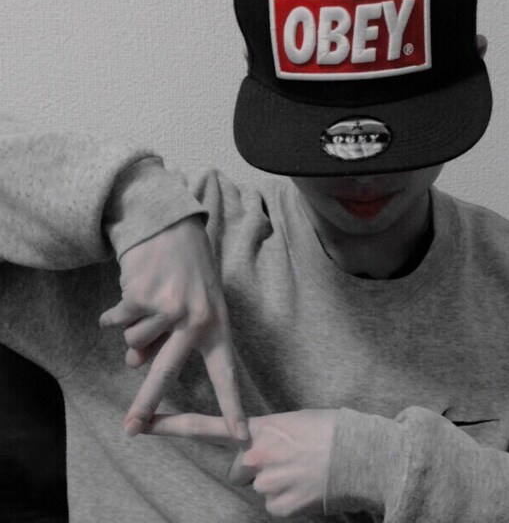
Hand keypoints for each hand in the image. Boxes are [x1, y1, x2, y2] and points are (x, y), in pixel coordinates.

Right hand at [98, 215, 247, 440]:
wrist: (169, 225)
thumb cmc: (186, 269)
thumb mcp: (192, 305)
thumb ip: (168, 340)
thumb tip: (133, 365)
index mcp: (216, 324)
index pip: (226, 373)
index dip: (233, 406)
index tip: (241, 437)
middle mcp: (195, 320)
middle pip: (167, 373)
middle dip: (147, 403)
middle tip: (132, 430)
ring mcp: (169, 309)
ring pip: (134, 342)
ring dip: (132, 327)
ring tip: (148, 299)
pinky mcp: (143, 297)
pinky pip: (116, 322)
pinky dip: (114, 313)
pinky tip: (128, 291)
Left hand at [144, 409, 336, 518]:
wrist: (360, 454)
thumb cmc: (330, 430)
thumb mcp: (293, 422)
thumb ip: (266, 436)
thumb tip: (253, 455)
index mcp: (259, 429)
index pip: (205, 427)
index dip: (170, 426)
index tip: (139, 425)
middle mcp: (255, 457)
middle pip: (238, 470)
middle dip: (254, 467)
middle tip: (287, 458)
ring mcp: (266, 484)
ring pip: (259, 488)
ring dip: (276, 483)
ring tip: (304, 470)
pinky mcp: (278, 507)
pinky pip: (273, 504)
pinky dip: (288, 499)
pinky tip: (307, 486)